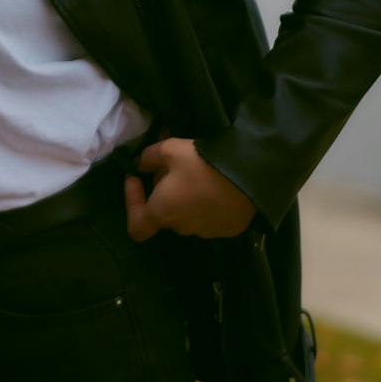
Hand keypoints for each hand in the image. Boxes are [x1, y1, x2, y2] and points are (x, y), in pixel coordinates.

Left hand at [124, 137, 255, 241]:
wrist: (248, 175)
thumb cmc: (202, 163)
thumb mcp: (169, 150)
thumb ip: (148, 157)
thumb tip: (140, 165)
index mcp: (163, 213)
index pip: (137, 226)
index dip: (132, 203)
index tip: (135, 179)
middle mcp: (182, 228)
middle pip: (164, 212)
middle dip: (162, 190)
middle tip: (170, 164)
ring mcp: (207, 231)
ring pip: (187, 214)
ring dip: (185, 197)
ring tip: (195, 172)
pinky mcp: (228, 229)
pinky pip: (210, 216)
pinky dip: (206, 203)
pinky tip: (215, 184)